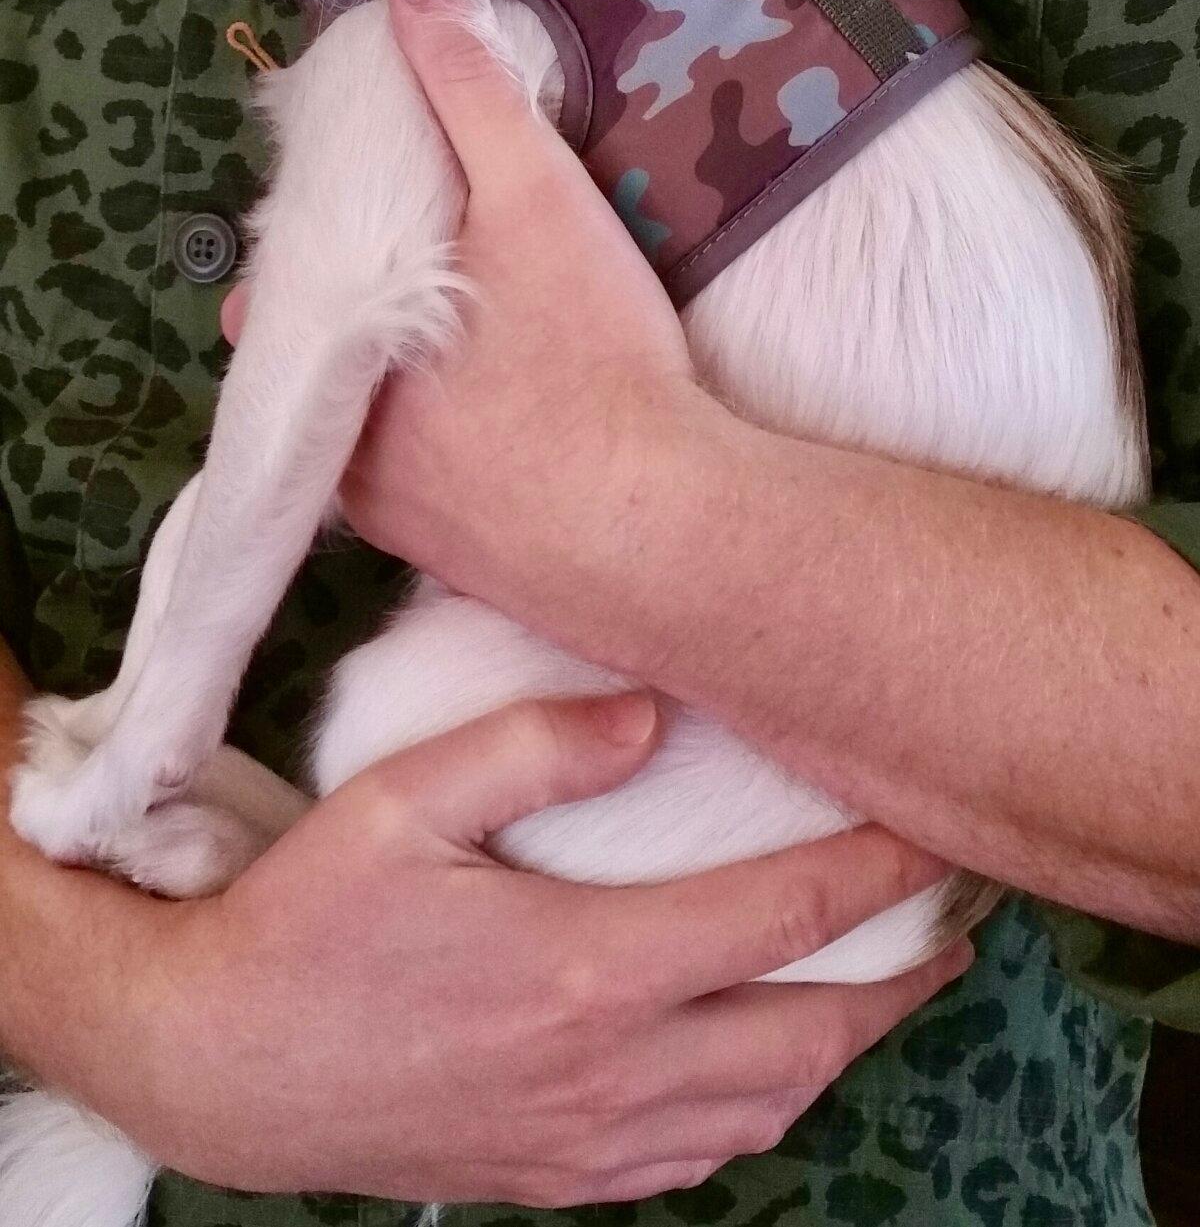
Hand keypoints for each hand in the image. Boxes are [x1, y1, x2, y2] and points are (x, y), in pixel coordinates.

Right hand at [101, 696, 966, 1203]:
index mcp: (586, 969)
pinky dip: (766, 1105)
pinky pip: (701, 1157)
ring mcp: (587, 1139)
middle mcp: (610, 1070)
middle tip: (952, 921)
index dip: (879, 874)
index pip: (782, 916)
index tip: (938, 832)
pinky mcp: (555, 1177)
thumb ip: (529, 747)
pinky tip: (766, 1066)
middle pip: (810, 1032)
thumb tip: (653, 716)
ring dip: (842, 1045)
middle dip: (900, 977)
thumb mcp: (397, 804)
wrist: (215, 1069)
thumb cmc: (302, 924)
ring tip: (880, 985)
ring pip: (768, 1106)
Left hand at [323, 0, 724, 630]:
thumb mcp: (534, 197)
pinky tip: (500, 431)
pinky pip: (416, 495)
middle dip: (353, 316)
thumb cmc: (587, 356)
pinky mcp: (443, 566)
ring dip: (389, 390)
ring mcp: (385, 519)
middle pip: (316, 361)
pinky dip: (439, 456)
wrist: (661, 529)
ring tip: (465, 348)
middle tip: (427, 276)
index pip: (281, 282)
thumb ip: (469, 86)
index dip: (323, 243)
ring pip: (359, 432)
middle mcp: (333, 443)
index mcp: (332, 342)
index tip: (376, 220)